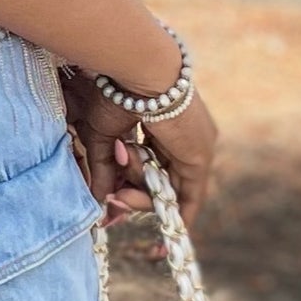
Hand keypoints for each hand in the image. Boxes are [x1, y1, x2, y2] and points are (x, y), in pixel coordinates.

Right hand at [63, 70, 218, 231]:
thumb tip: (100, 202)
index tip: (114, 207)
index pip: (156, 167)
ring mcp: (197, 147)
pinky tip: (153, 232)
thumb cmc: (114, 91)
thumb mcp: (104, 137)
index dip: (135, 189)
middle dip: (136, 198)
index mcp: (166, 125)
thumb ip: (105, 170)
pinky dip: (170, 214)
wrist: (134, 68)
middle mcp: (187, 137)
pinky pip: (188, 197)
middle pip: (163, 182)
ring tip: (120, 188)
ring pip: (171, 190)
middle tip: (114, 202)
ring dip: (141, 198)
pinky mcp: (199, 156)